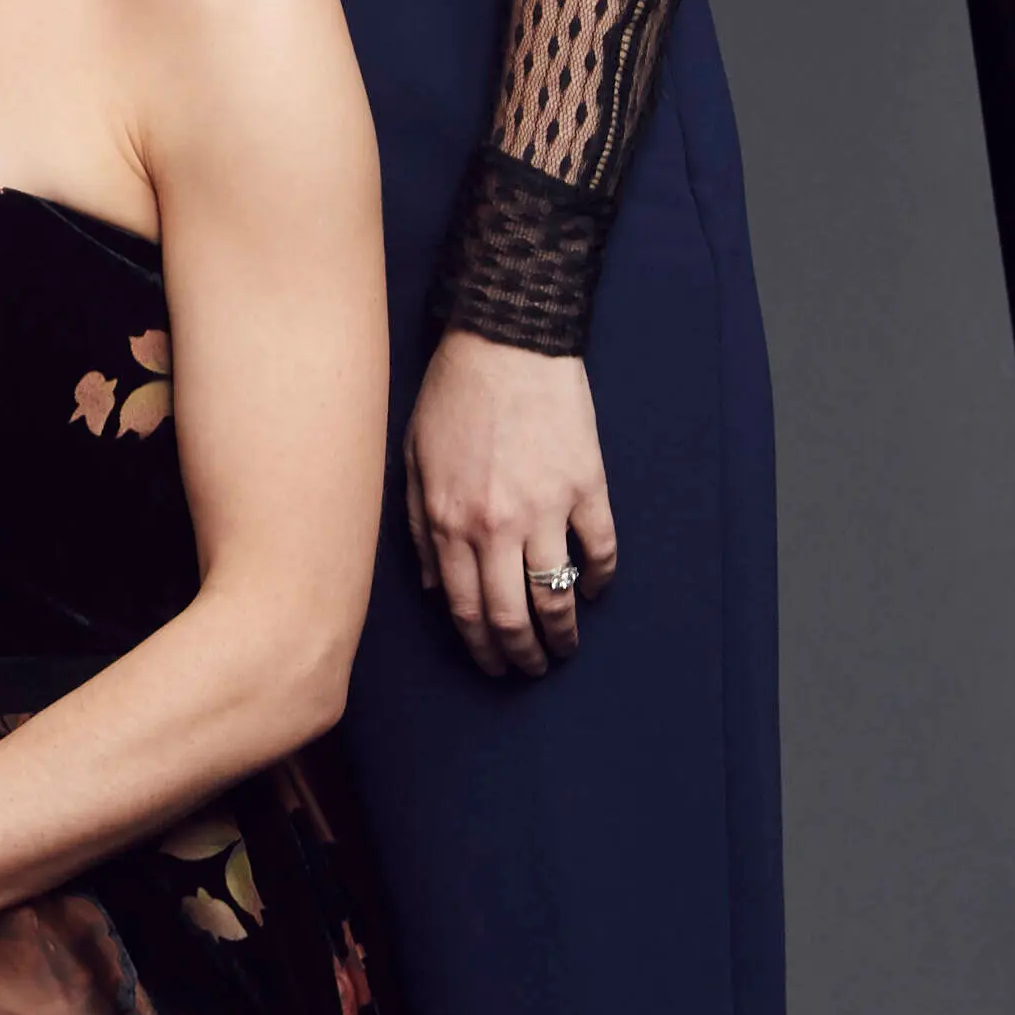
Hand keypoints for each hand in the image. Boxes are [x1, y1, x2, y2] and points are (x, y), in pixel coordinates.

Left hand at [406, 331, 614, 679]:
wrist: (504, 345)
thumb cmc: (450, 399)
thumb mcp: (413, 461)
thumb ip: (418, 529)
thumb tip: (433, 589)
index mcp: (447, 520)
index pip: (464, 607)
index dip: (480, 646)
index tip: (492, 665)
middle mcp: (495, 523)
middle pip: (510, 614)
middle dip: (521, 654)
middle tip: (530, 668)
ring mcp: (545, 508)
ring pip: (557, 596)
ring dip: (562, 633)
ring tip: (565, 648)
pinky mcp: (587, 488)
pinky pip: (601, 551)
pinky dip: (599, 581)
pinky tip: (593, 592)